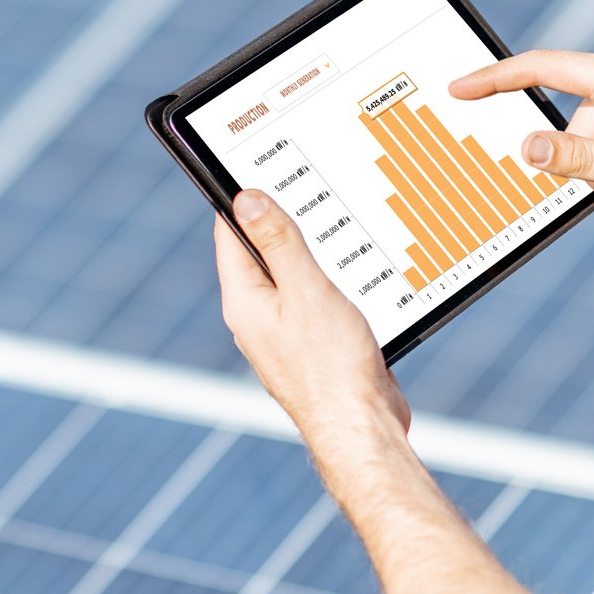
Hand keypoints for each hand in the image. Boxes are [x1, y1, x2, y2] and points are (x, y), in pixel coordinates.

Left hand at [214, 190, 410, 444]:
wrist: (362, 429)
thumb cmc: (332, 366)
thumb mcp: (306, 291)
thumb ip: (279, 244)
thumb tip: (246, 199)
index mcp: (244, 301)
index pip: (231, 232)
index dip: (243, 195)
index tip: (262, 164)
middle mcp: (257, 317)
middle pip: (262, 251)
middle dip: (284, 219)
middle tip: (310, 185)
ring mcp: (285, 332)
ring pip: (294, 274)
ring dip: (314, 251)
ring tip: (339, 222)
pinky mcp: (313, 345)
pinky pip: (316, 298)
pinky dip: (333, 279)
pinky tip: (358, 269)